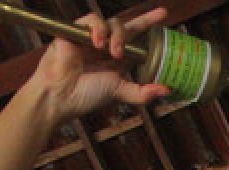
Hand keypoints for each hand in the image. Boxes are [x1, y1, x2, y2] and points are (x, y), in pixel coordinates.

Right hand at [29, 8, 169, 122]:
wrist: (61, 95)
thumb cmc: (88, 95)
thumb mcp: (120, 92)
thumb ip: (142, 93)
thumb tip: (166, 90)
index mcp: (118, 58)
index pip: (137, 38)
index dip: (149, 24)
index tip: (164, 14)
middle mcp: (107, 45)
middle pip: (126, 25)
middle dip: (143, 21)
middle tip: (148, 28)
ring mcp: (92, 38)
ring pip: (111, 22)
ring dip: (116, 35)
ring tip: (112, 52)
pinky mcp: (76, 31)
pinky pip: (92, 20)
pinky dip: (98, 29)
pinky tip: (97, 44)